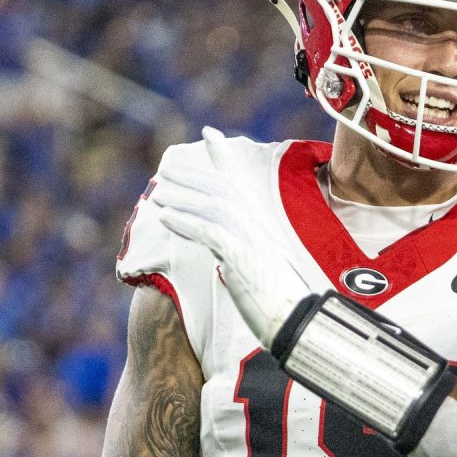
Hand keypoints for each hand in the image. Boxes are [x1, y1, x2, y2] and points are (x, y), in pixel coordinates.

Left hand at [151, 127, 316, 344]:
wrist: (298, 324)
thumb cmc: (281, 306)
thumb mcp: (261, 275)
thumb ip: (241, 262)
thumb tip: (223, 263)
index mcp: (261, 227)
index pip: (240, 183)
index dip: (224, 156)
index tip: (209, 132)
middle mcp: (258, 227)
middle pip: (221, 188)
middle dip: (193, 175)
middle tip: (166, 168)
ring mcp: (251, 241)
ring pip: (213, 206)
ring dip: (183, 197)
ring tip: (158, 193)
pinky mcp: (242, 258)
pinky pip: (210, 233)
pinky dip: (187, 222)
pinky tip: (167, 218)